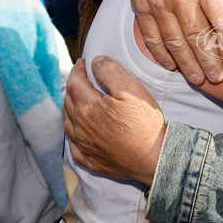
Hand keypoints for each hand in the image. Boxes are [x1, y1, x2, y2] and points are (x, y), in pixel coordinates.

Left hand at [62, 57, 165, 183]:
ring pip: (68, 123)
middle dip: (73, 87)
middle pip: (68, 101)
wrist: (154, 159)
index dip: (77, 70)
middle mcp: (80, 127)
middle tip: (82, 79)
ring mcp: (84, 146)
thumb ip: (111, 72)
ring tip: (79, 102)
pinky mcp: (91, 161)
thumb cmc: (145, 124)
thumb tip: (96, 62)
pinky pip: (73, 147)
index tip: (82, 63)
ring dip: (70, 109)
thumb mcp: (132, 90)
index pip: (74, 83)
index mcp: (88, 107)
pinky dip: (73, 135)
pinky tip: (79, 133)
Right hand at [121, 0, 222, 84]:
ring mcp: (159, 2)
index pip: (220, 15)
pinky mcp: (142, 7)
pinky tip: (173, 66)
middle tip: (219, 78)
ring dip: (187, 63)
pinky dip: (161, 54)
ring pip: (175, 40)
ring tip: (200, 80)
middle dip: (209, 60)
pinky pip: (152, 36)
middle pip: (197, 35)